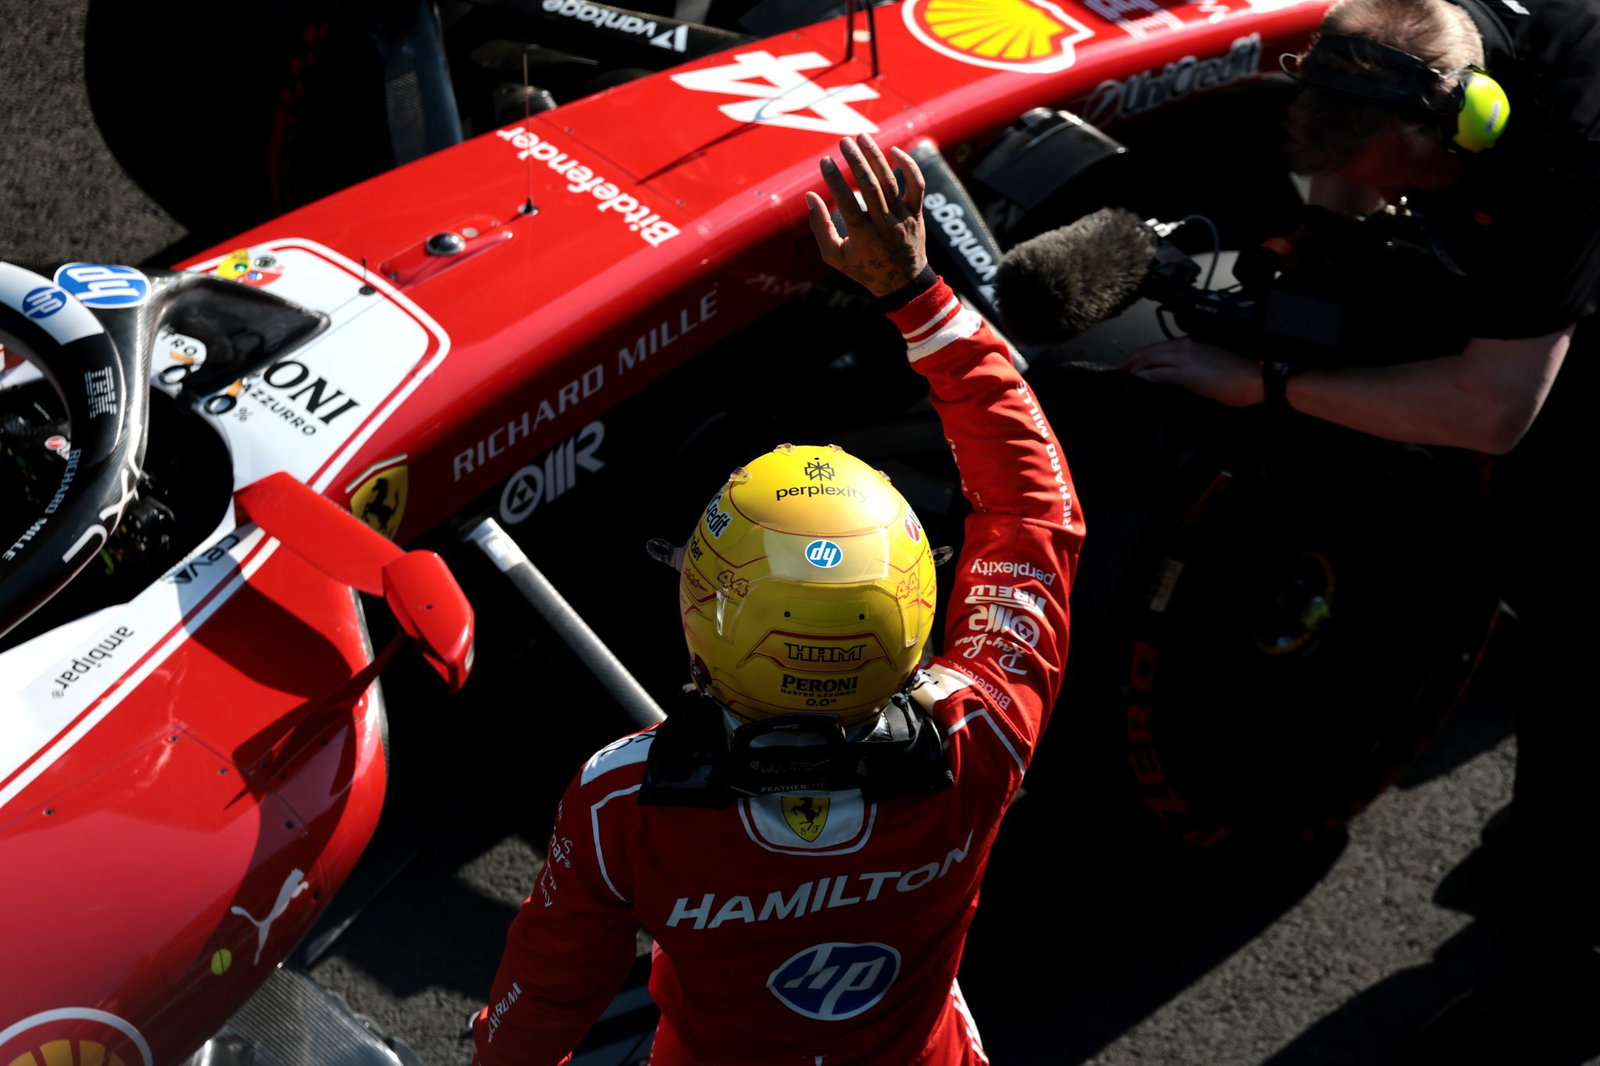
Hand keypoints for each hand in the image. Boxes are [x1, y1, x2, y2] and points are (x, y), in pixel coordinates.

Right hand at [806, 133, 927, 296]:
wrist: (903, 283)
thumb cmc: (864, 268)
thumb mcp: (834, 257)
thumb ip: (820, 228)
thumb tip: (810, 197)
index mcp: (863, 238)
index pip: (848, 203)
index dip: (835, 181)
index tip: (825, 162)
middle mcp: (885, 225)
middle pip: (871, 187)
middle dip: (856, 162)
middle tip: (843, 142)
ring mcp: (903, 218)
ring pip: (891, 182)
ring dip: (876, 157)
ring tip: (862, 137)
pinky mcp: (917, 213)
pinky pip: (917, 186)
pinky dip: (909, 167)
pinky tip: (894, 151)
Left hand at [1119, 338, 1265, 405]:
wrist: (1259, 377)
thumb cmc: (1243, 374)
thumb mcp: (1214, 364)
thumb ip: (1195, 365)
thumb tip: (1181, 377)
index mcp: (1193, 343)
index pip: (1159, 346)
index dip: (1141, 355)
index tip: (1129, 364)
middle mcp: (1186, 346)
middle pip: (1148, 350)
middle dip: (1128, 360)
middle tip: (1115, 370)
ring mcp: (1185, 358)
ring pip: (1148, 359)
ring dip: (1130, 368)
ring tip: (1118, 378)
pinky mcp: (1187, 373)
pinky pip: (1156, 373)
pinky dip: (1141, 377)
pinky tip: (1132, 383)